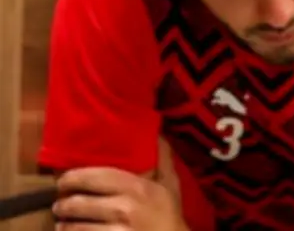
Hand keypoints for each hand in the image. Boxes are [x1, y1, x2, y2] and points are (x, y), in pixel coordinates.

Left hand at [53, 167, 186, 230]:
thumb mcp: (170, 185)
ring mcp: (116, 230)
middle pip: (80, 203)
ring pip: (76, 227)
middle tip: (60, 205)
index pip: (96, 177)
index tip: (64, 180)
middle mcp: (124, 207)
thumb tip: (160, 135)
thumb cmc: (170, 216)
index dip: (74, 177)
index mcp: (136, 187)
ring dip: (65, 225)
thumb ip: (163, 160)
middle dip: (64, 204)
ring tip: (62, 224)